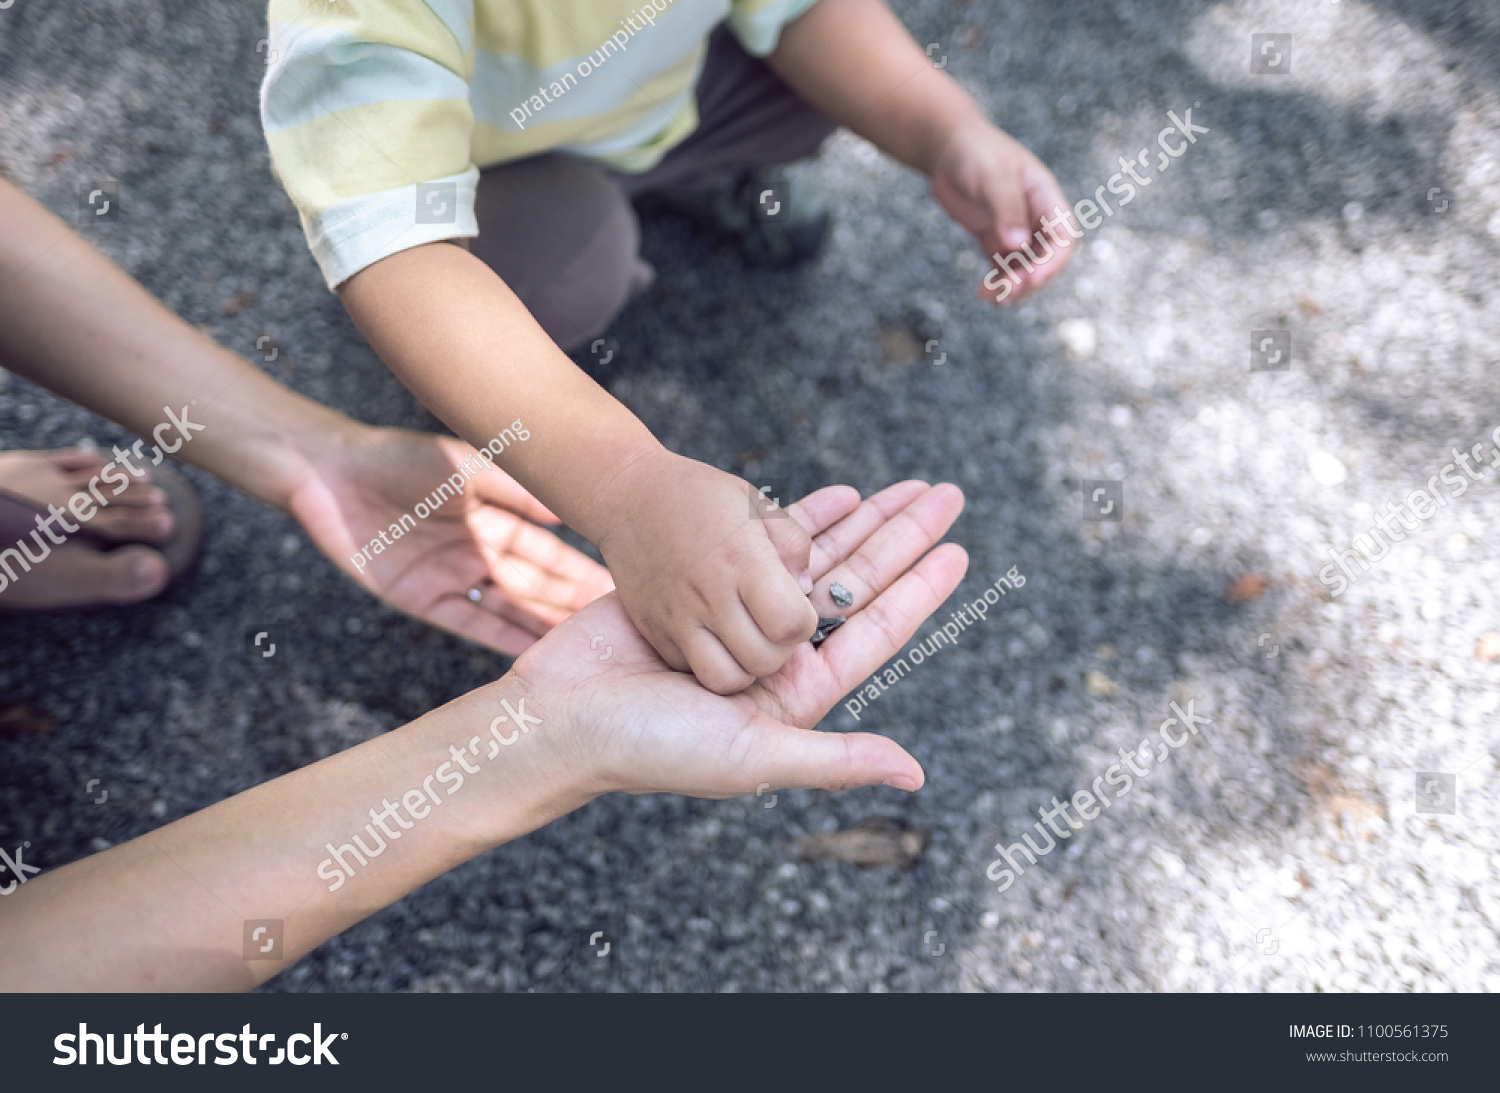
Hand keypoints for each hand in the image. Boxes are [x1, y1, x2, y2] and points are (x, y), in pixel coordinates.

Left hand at [286, 425, 613, 653]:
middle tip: (620, 631)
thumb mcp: (468, 467)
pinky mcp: (420, 599)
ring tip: (585, 651)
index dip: (581, 572)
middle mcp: (480, 551)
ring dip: (544, 629)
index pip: (549, 551)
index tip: (621, 589)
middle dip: (573, 607)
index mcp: (494, 517)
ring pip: (509, 609)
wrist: (329, 471)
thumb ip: (517, 493)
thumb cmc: (400, 457)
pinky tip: (532, 655)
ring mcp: (452, 578)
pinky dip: (499, 639)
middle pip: (535, 585)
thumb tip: (569, 512)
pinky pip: (468, 623)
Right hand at [514, 480, 967, 798]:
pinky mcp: (704, 593)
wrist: (558, 718)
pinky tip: (835, 493)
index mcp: (799, 694)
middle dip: (902, 540)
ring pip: (817, 560)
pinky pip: (765, 545)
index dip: (919, 589)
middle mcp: (778, 656)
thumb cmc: (651, 749)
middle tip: (947, 494)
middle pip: (856, 585)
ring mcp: (741, 620)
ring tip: (905, 483)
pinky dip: (801, 518)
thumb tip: (916, 773)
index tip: (958, 548)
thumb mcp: (752, 757)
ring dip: (861, 521)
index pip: (875, 630)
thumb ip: (836, 761)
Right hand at [594, 450, 820, 694]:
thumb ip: (794, 547)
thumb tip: (804, 592)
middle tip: (770, 624)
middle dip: (779, 648)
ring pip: (726, 679)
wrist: (627, 496)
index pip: (792, 622)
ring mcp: (677, 618)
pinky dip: (707, 660)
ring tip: (744, 638)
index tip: (793, 604)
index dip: (802, 620)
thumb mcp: (758, 505)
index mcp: (741, 560)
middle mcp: (708, 595)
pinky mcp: (654, 630)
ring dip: (744, 664)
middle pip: (765, 659)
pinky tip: (711, 634)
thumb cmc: (701, 496)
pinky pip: (691, 668)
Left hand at [930, 119, 1073, 305]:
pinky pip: (1004, 267)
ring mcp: (1016, 228)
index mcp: (1045, 197)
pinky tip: (983, 293)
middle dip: (1030, 279)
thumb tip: (1017, 244)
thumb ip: (1006, 208)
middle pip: (1047, 258)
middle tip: (1006, 293)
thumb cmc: (975, 152)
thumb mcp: (992, 176)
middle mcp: (1035, 216)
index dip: (1053, 261)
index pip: (1063, 236)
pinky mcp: (996, 237)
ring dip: (1013, 286)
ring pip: (1025, 267)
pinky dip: (997, 282)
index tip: (1031, 278)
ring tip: (991, 298)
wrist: (948, 147)